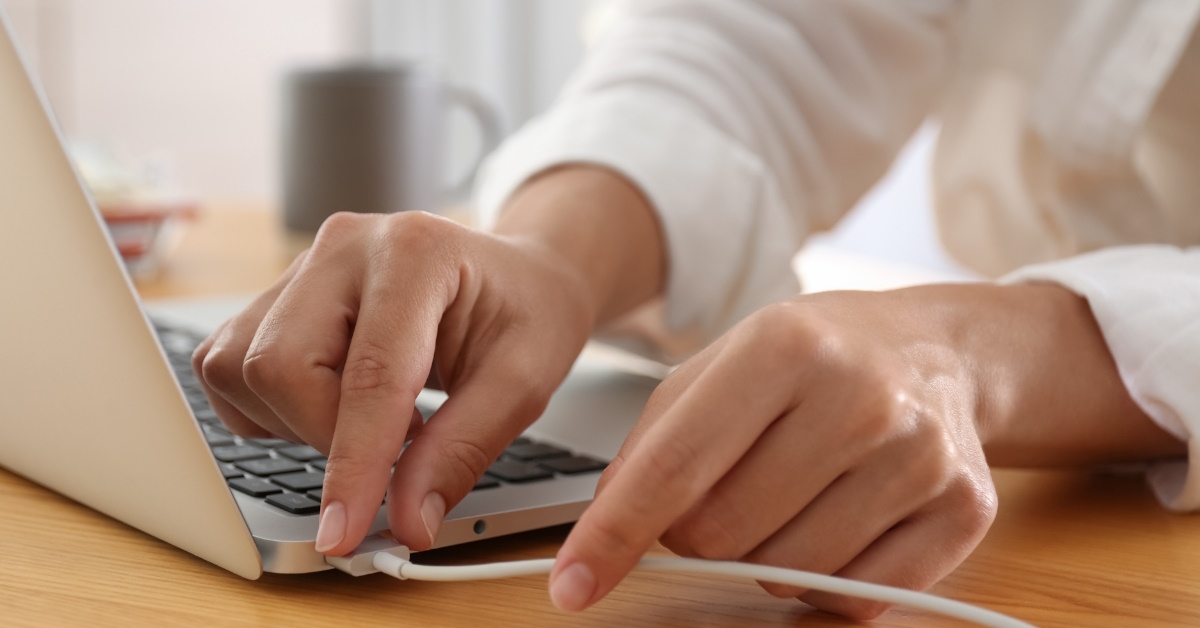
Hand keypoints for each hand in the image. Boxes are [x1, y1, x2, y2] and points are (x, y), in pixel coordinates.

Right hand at [193, 210, 593, 554]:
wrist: (518, 275)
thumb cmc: (526, 314)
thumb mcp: (523, 384)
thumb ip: (462, 452)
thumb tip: (406, 521)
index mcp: (416, 253)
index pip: (368, 375)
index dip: (354, 465)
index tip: (344, 533)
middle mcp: (346, 246)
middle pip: (279, 364)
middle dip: (325, 436)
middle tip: (396, 446)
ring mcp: (304, 266)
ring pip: (240, 368)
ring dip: (297, 422)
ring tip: (370, 416)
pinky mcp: (276, 295)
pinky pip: (231, 368)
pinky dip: (273, 408)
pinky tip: (335, 403)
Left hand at [550, 284, 1183, 617]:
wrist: (939, 350)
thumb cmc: (813, 358)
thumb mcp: (721, 365)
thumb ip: (656, 438)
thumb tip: (608, 523)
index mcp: (785, 346)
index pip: (677, 466)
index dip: (615, 533)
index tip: (575, 584)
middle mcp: (859, 397)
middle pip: (722, 534)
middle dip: (699, 533)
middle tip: (728, 490)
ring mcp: (919, 456)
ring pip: (785, 576)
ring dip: (763, 557)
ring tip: (792, 495)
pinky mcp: (963, 509)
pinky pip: (854, 600)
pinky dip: (824, 582)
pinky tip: (838, 521)